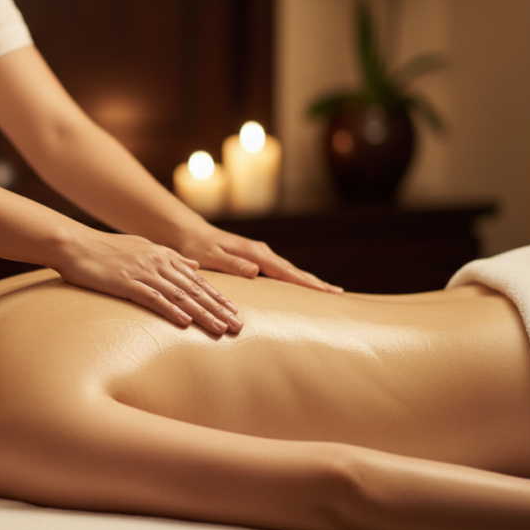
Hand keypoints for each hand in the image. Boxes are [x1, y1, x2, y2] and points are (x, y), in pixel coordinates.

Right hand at [53, 231, 243, 334]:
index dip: (218, 296)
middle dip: (219, 309)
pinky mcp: (126, 283)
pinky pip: (153, 299)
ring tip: (220, 329)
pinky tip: (185, 323)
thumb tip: (194, 265)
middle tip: (238, 326)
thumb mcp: (143, 247)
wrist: (74, 244)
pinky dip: (171, 310)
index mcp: (163, 255)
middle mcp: (158, 262)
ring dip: (203, 314)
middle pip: (195, 289)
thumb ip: (170, 257)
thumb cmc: (104, 250)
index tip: (234, 311)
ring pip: (181, 295)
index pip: (197, 278)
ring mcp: (143, 272)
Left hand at [177, 225, 342, 292]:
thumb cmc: (197, 249)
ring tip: (329, 292)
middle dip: (316, 283)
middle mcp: (261, 253)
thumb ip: (232, 265)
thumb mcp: (211, 258)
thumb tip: (256, 271)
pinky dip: (295, 279)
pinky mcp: (256, 260)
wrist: (190, 235)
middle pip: (294, 270)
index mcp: (254, 253)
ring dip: (309, 281)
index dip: (307, 283)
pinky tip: (302, 287)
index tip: (327, 291)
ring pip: (289, 270)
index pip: (286, 271)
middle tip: (339, 294)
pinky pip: (281, 272)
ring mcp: (260, 256)